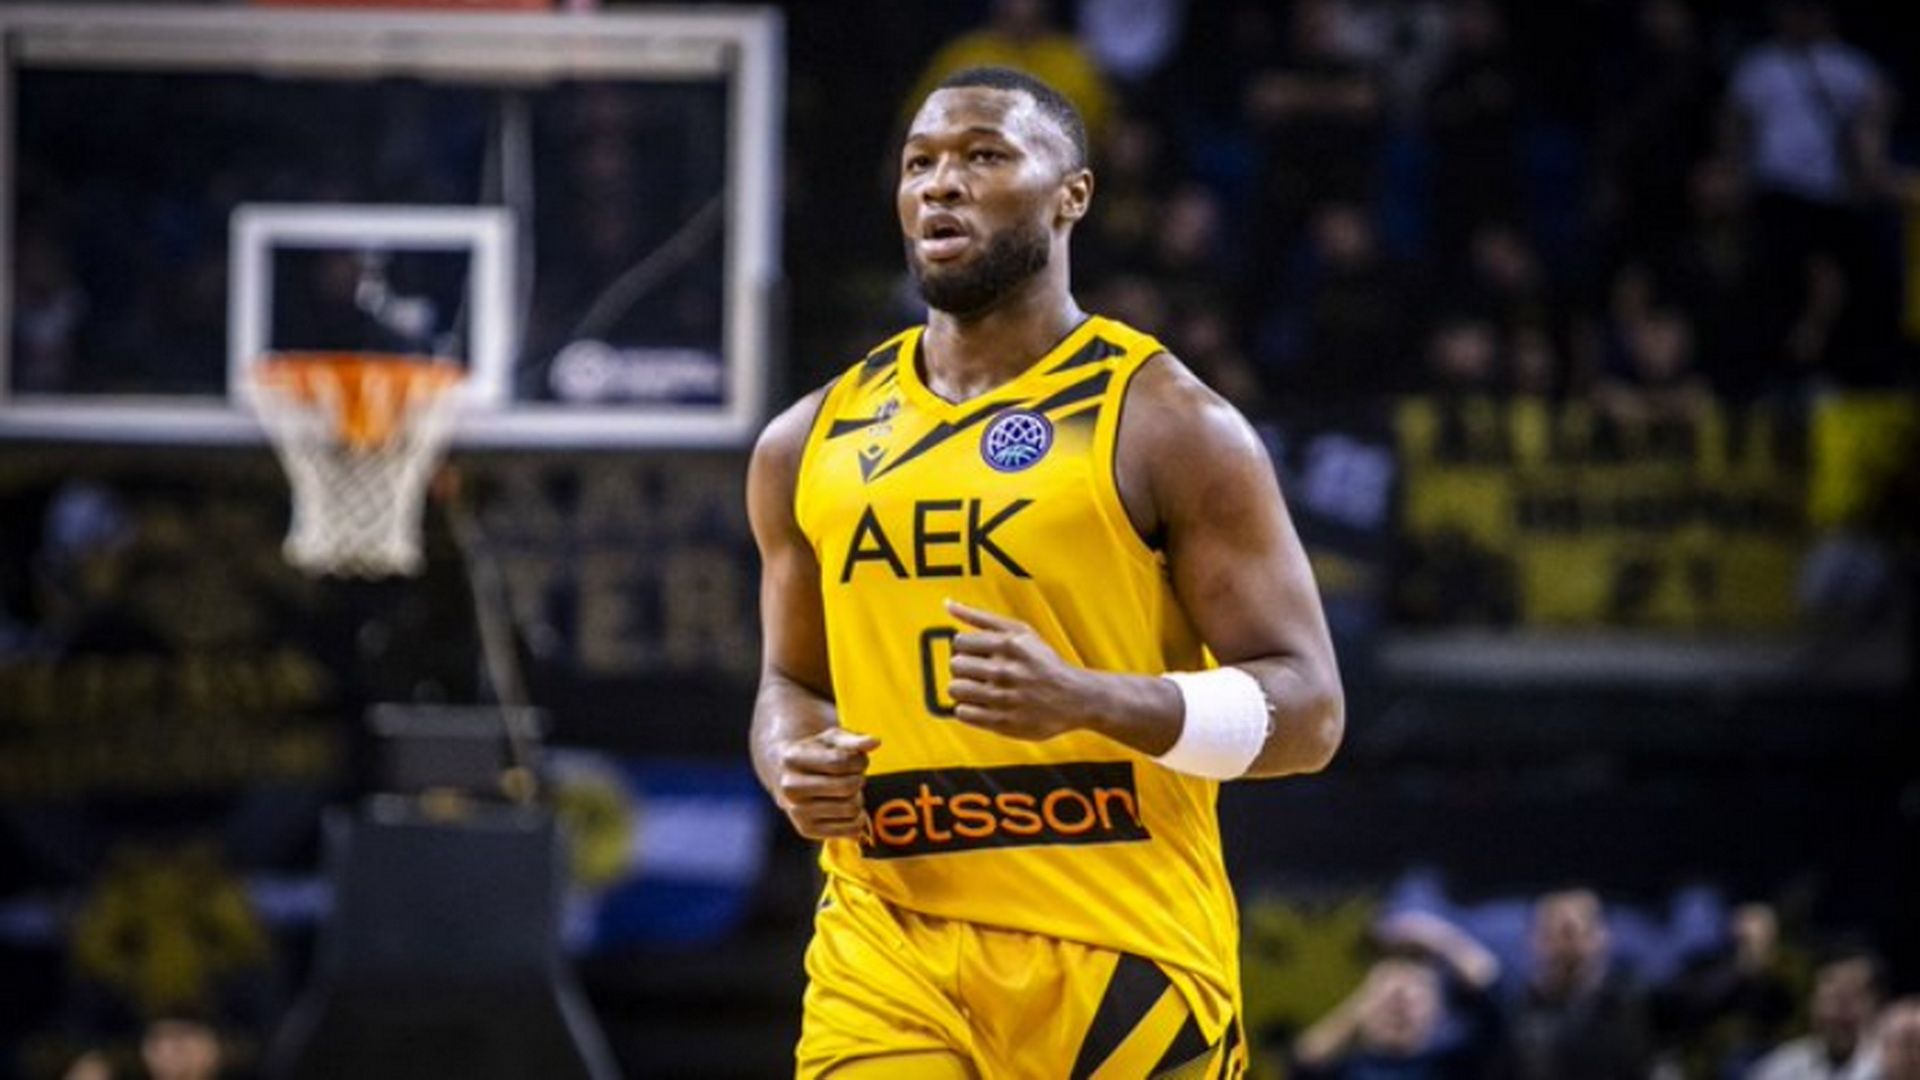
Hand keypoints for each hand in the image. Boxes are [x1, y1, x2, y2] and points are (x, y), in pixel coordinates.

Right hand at [773, 727, 878, 840]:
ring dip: (858, 798)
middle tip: (853, 776)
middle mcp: (790, 787)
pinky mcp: (807, 830)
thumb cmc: (818, 753)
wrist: (789, 776)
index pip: (839, 762)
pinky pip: (851, 829)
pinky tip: (847, 807)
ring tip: (847, 791)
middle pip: (847, 787)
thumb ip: (854, 740)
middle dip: (859, 779)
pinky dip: (858, 819)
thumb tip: (875, 742)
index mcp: (792, 758)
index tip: (859, 759)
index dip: (859, 761)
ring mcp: (796, 811)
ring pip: (852, 808)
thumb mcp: (832, 739)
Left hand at [945, 600, 1097, 741]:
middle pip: (955, 665)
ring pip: (955, 690)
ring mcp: (1003, 698)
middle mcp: (1004, 670)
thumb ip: (981, 618)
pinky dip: (968, 709)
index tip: (979, 655)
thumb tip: (947, 604)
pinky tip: (982, 704)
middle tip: (980, 672)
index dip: (966, 649)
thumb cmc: (1044, 662)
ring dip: (963, 689)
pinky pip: (963, 713)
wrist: (1075, 698)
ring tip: (979, 688)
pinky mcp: (1002, 721)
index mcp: (1008, 645)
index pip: (959, 642)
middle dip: (964, 668)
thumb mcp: (1020, 631)